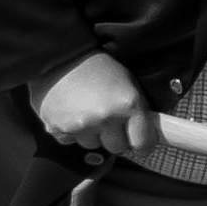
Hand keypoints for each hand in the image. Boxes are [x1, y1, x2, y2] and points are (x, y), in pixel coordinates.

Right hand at [37, 50, 174, 173]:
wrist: (61, 57)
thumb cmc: (99, 68)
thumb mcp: (129, 83)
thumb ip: (138, 111)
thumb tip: (149, 135)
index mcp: (129, 105)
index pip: (143, 143)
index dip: (142, 144)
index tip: (139, 142)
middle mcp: (105, 118)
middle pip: (117, 148)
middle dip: (116, 138)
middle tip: (110, 121)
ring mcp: (80, 125)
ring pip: (92, 145)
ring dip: (92, 134)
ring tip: (87, 111)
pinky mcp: (57, 129)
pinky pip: (70, 141)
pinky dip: (71, 131)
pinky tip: (70, 113)